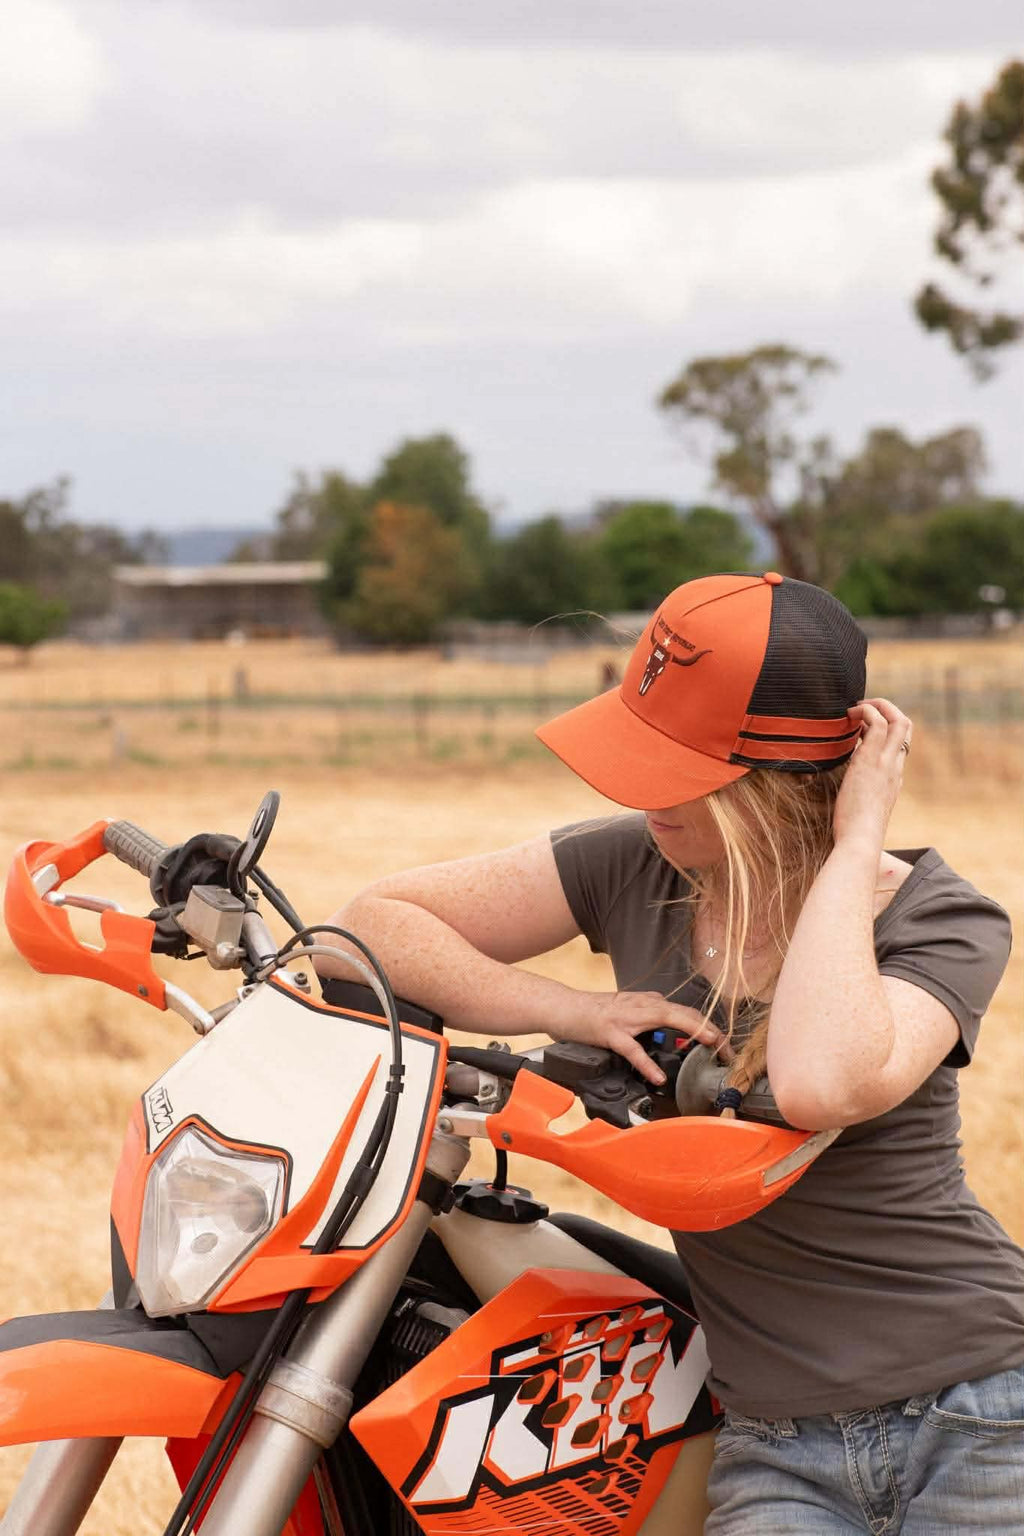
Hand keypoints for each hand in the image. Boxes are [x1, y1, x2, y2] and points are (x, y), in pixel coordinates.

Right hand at [558, 989, 732, 1085]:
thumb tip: (666, 1011)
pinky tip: (657, 1077)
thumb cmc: (591, 1011)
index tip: (724, 1045)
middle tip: (728, 1050)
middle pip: (684, 1012)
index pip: (686, 1011)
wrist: (561, 1006)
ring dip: (691, 1032)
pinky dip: (646, 1063)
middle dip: (710, 1030)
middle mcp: (641, 1005)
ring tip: (710, 1047)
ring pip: (666, 1018)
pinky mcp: (608, 1032)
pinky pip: (632, 1049)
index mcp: (647, 1002)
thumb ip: (647, 1009)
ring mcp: (626, 1018)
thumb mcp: (626, 1006)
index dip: (708, 1026)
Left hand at [833, 697, 911, 852]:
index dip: (884, 729)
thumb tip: (845, 794)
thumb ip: (859, 798)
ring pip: (898, 719)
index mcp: (894, 779)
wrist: (860, 841)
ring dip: (876, 706)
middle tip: (864, 708)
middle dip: (888, 709)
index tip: (863, 728)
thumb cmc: (855, 833)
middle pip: (906, 725)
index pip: (899, 745)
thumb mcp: (862, 811)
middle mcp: (894, 767)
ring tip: (854, 708)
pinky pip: (877, 724)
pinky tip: (848, 716)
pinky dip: (865, 713)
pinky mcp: (870, 760)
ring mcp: (886, 762)